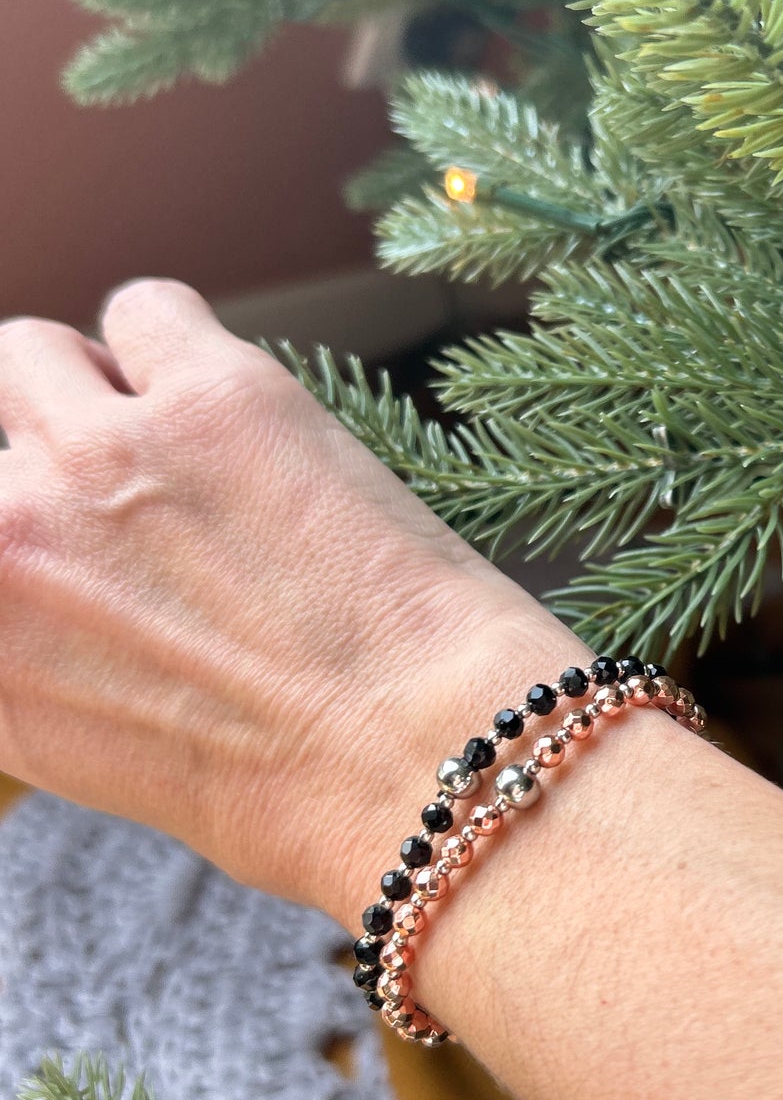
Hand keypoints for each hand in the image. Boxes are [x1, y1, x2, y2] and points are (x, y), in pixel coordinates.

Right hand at [0, 279, 583, 922]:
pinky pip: (147, 308)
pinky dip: (182, 346)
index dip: (12, 515)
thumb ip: (39, 660)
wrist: (424, 761)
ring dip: (97, 388)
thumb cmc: (298, 792)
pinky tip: (238, 406)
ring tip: (181, 443)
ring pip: (30, 353)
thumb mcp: (107, 757)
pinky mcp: (210, 394)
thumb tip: (51, 593)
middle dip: (44, 456)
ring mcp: (93, 458)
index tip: (46, 525)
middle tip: (128, 497)